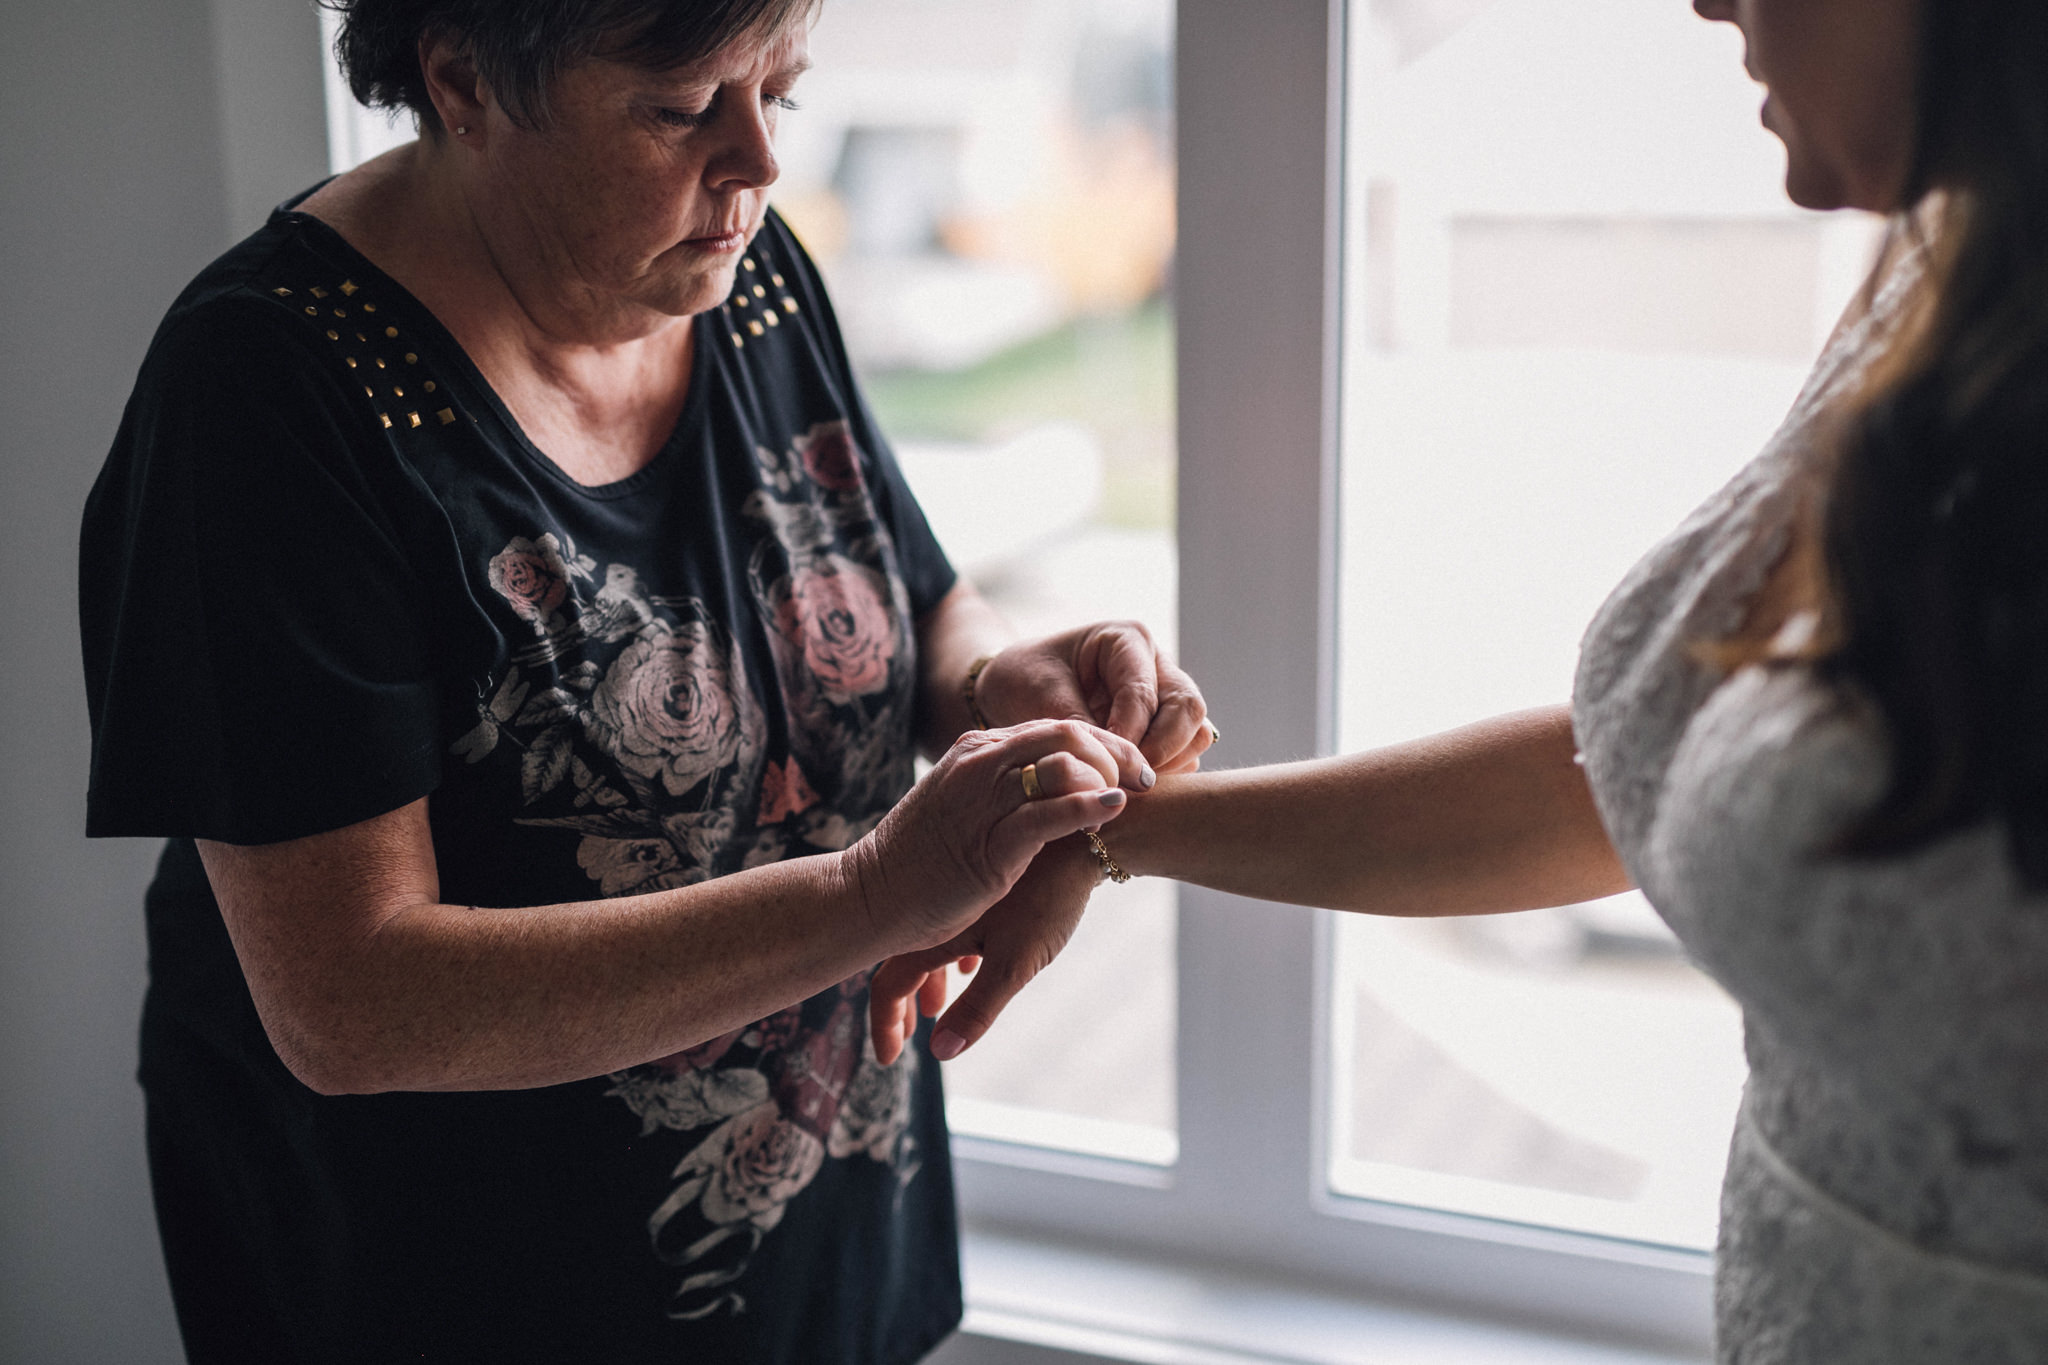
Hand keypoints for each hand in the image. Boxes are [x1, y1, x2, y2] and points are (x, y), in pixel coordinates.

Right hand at [844, 719, 1149, 958]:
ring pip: (1062, 763)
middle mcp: (980, 764)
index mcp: (975, 751)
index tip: (1132, 763)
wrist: (871, 897)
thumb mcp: (962, 809)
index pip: (1054, 726)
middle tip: (1148, 776)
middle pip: (1067, 732)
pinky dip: (1088, 806)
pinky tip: (1114, 808)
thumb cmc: (920, 862)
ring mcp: (983, 800)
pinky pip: (1048, 813)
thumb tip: (1053, 788)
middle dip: (1117, 749)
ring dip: (1110, 774)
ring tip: (1137, 793)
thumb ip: (1003, 792)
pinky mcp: (990, 842)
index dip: (1102, 740)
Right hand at [868, 835, 1101, 1064]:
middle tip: (910, 1035)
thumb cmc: (1048, 898)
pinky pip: (950, 922)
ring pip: (928, 940)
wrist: (1082, 833)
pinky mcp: (979, 878)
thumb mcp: (1014, 963)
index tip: (891, 1059)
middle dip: (903, 1003)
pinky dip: (951, 951)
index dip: (884, 1025)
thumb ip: (976, 1009)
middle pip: (901, 961)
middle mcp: (934, 905)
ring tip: (938, 1004)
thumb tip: (940, 1052)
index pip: (888, 985)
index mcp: (931, 928)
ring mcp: (956, 889)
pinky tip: (972, 962)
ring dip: (929, 977)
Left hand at [975, 622, 1212, 773]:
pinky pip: (1185, 755)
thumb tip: (1113, 763)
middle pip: (1188, 709)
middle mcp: (1156, 665)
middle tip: (1124, 780)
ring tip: (1124, 783)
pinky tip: (1127, 784)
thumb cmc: (1024, 678)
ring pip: (1196, 733)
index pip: (1144, 693)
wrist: (1015, 688)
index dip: (1127, 736)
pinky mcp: (1166, 728)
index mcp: (1126, 640)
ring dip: (1168, 765)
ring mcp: (1167, 697)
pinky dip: (1165, 775)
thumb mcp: (1040, 694)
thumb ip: (1079, 724)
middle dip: (1161, 751)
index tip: (1102, 765)